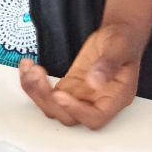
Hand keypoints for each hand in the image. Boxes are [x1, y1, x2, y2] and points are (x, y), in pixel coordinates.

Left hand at [18, 23, 142, 129]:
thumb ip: (108, 64)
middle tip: (38, 75)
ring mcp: (80, 96)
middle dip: (48, 100)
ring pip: (54, 107)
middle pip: (69, 117)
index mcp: (116, 98)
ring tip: (30, 69)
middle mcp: (97, 102)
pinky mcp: (68, 86)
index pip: (95, 117)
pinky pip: (47, 92)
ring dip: (36, 92)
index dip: (76, 111)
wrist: (118, 33)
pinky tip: (28, 66)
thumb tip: (95, 81)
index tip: (60, 95)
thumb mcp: (120, 48)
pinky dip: (33, 82)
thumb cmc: (124, 42)